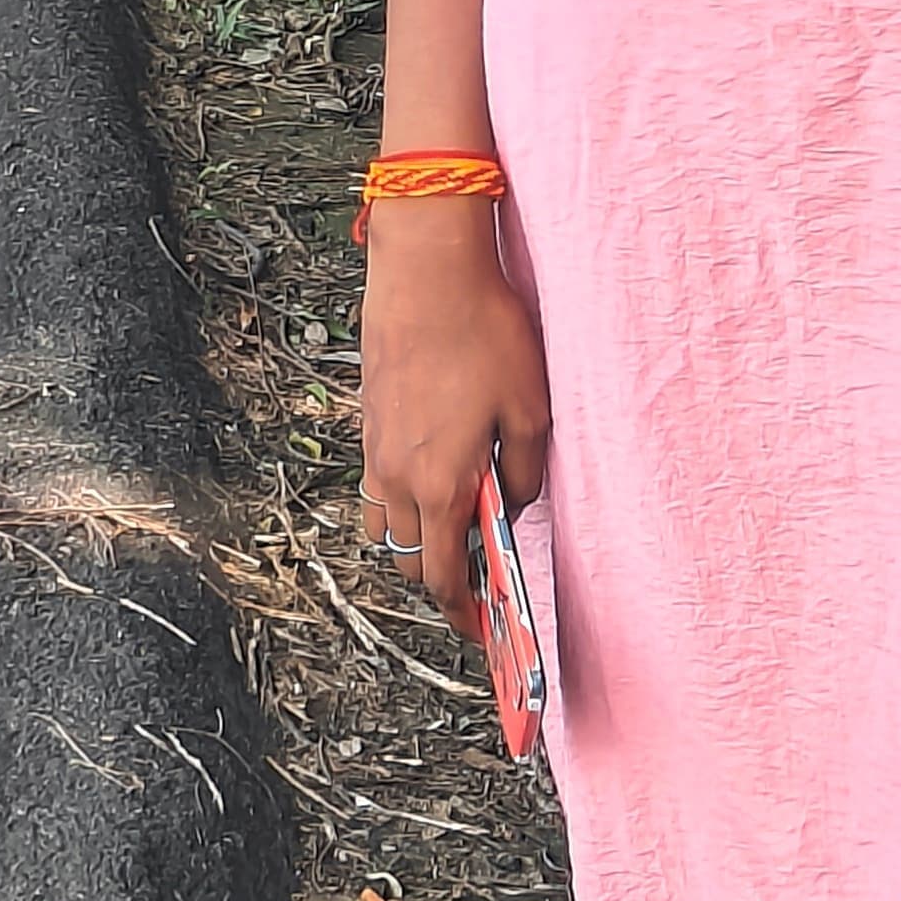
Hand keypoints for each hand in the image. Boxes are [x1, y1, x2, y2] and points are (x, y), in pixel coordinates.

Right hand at [358, 200, 550, 646]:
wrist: (426, 271)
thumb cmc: (484, 335)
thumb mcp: (532, 411)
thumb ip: (526, 475)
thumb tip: (513, 504)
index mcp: (440, 487)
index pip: (441, 577)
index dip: (462, 613)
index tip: (482, 629)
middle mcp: (396, 478)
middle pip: (408, 560)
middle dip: (441, 579)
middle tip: (478, 578)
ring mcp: (375, 449)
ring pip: (385, 524)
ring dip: (415, 540)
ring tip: (455, 526)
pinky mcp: (368, 421)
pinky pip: (377, 483)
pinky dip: (400, 499)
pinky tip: (436, 471)